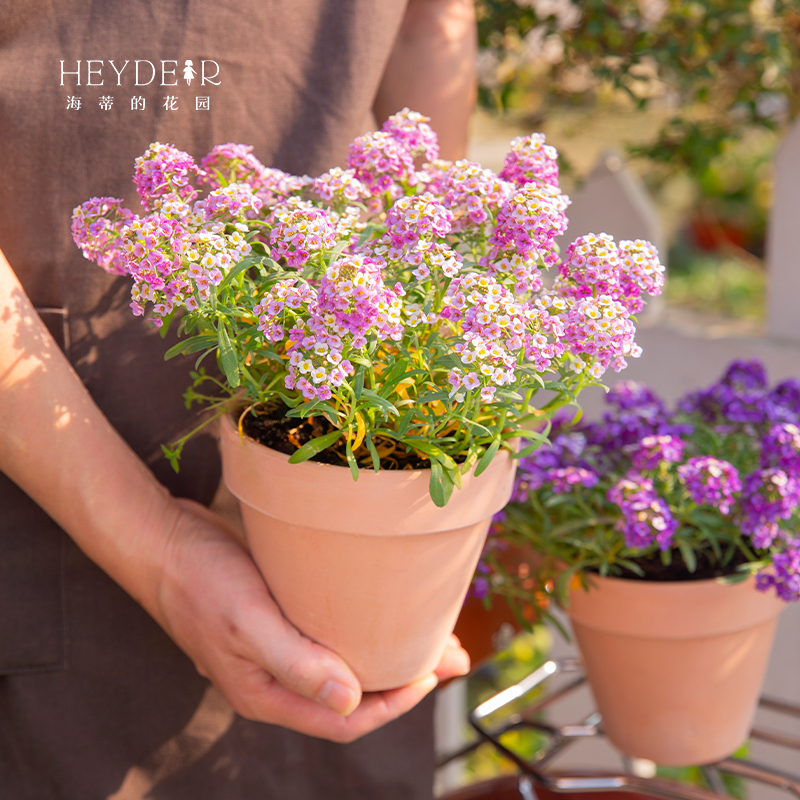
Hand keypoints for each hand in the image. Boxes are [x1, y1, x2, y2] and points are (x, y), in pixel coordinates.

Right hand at [155, 498, 470, 742]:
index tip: (431, 674)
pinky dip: (364, 626)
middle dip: (404, 678)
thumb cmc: (200, 582)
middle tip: (451, 653)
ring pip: (346, 661)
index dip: (393, 706)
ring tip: (431, 631)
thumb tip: (351, 701)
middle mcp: (278, 677)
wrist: (164, 542)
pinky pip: (332, 632)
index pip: (345, 721)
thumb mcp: (247, 622)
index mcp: (269, 694)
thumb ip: (296, 664)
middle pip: (353, 694)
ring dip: (389, 651)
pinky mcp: (281, 616)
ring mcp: (279, 647)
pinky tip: (383, 606)